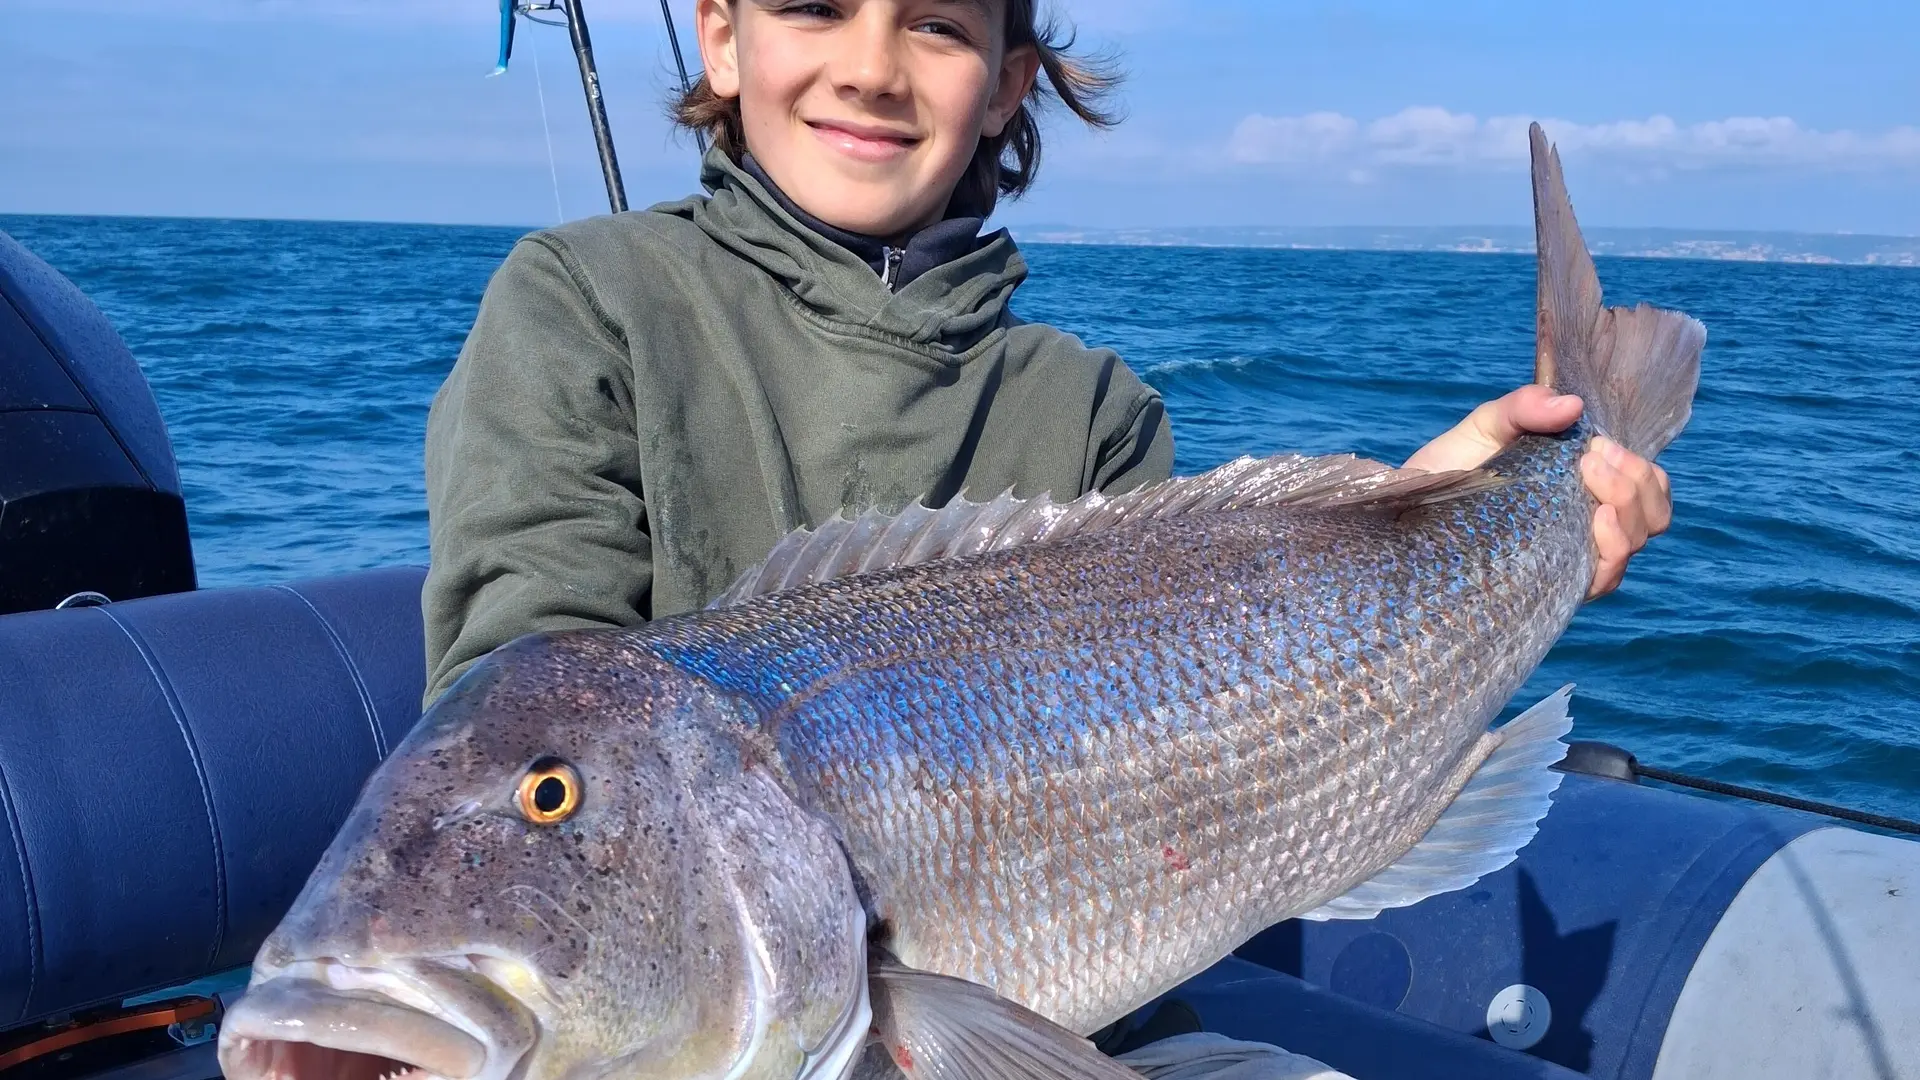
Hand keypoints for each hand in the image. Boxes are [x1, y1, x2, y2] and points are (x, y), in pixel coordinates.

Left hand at [1403, 384, 1670, 599]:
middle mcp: (1584, 522)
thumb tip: (1573, 405)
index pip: (1647, 484)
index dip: (1639, 469)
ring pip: (1636, 543)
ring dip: (1629, 514)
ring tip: (1595, 494)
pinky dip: (1611, 551)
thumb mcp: (1483, 428)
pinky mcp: (1549, 583)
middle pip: (1652, 515)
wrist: (1400, 515)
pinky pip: (1603, 578)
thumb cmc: (1444, 471)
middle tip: (1593, 464)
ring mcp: (1569, 554)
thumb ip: (1523, 407)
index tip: (1599, 448)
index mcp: (1580, 485)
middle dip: (1637, 486)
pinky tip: (1594, 523)